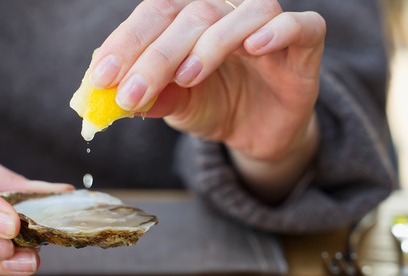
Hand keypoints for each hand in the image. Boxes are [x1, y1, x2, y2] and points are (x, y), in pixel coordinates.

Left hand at [88, 0, 324, 200]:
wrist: (260, 131)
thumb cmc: (216, 106)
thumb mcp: (177, 106)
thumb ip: (151, 96)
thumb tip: (112, 96)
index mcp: (190, 16)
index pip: (154, 15)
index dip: (126, 43)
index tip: (101, 78)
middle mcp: (227, 9)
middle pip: (192, 15)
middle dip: (156, 56)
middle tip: (131, 94)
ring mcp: (267, 24)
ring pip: (241, 14)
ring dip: (210, 44)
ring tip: (186, 78)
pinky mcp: (305, 44)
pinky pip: (301, 25)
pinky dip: (278, 32)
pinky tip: (254, 48)